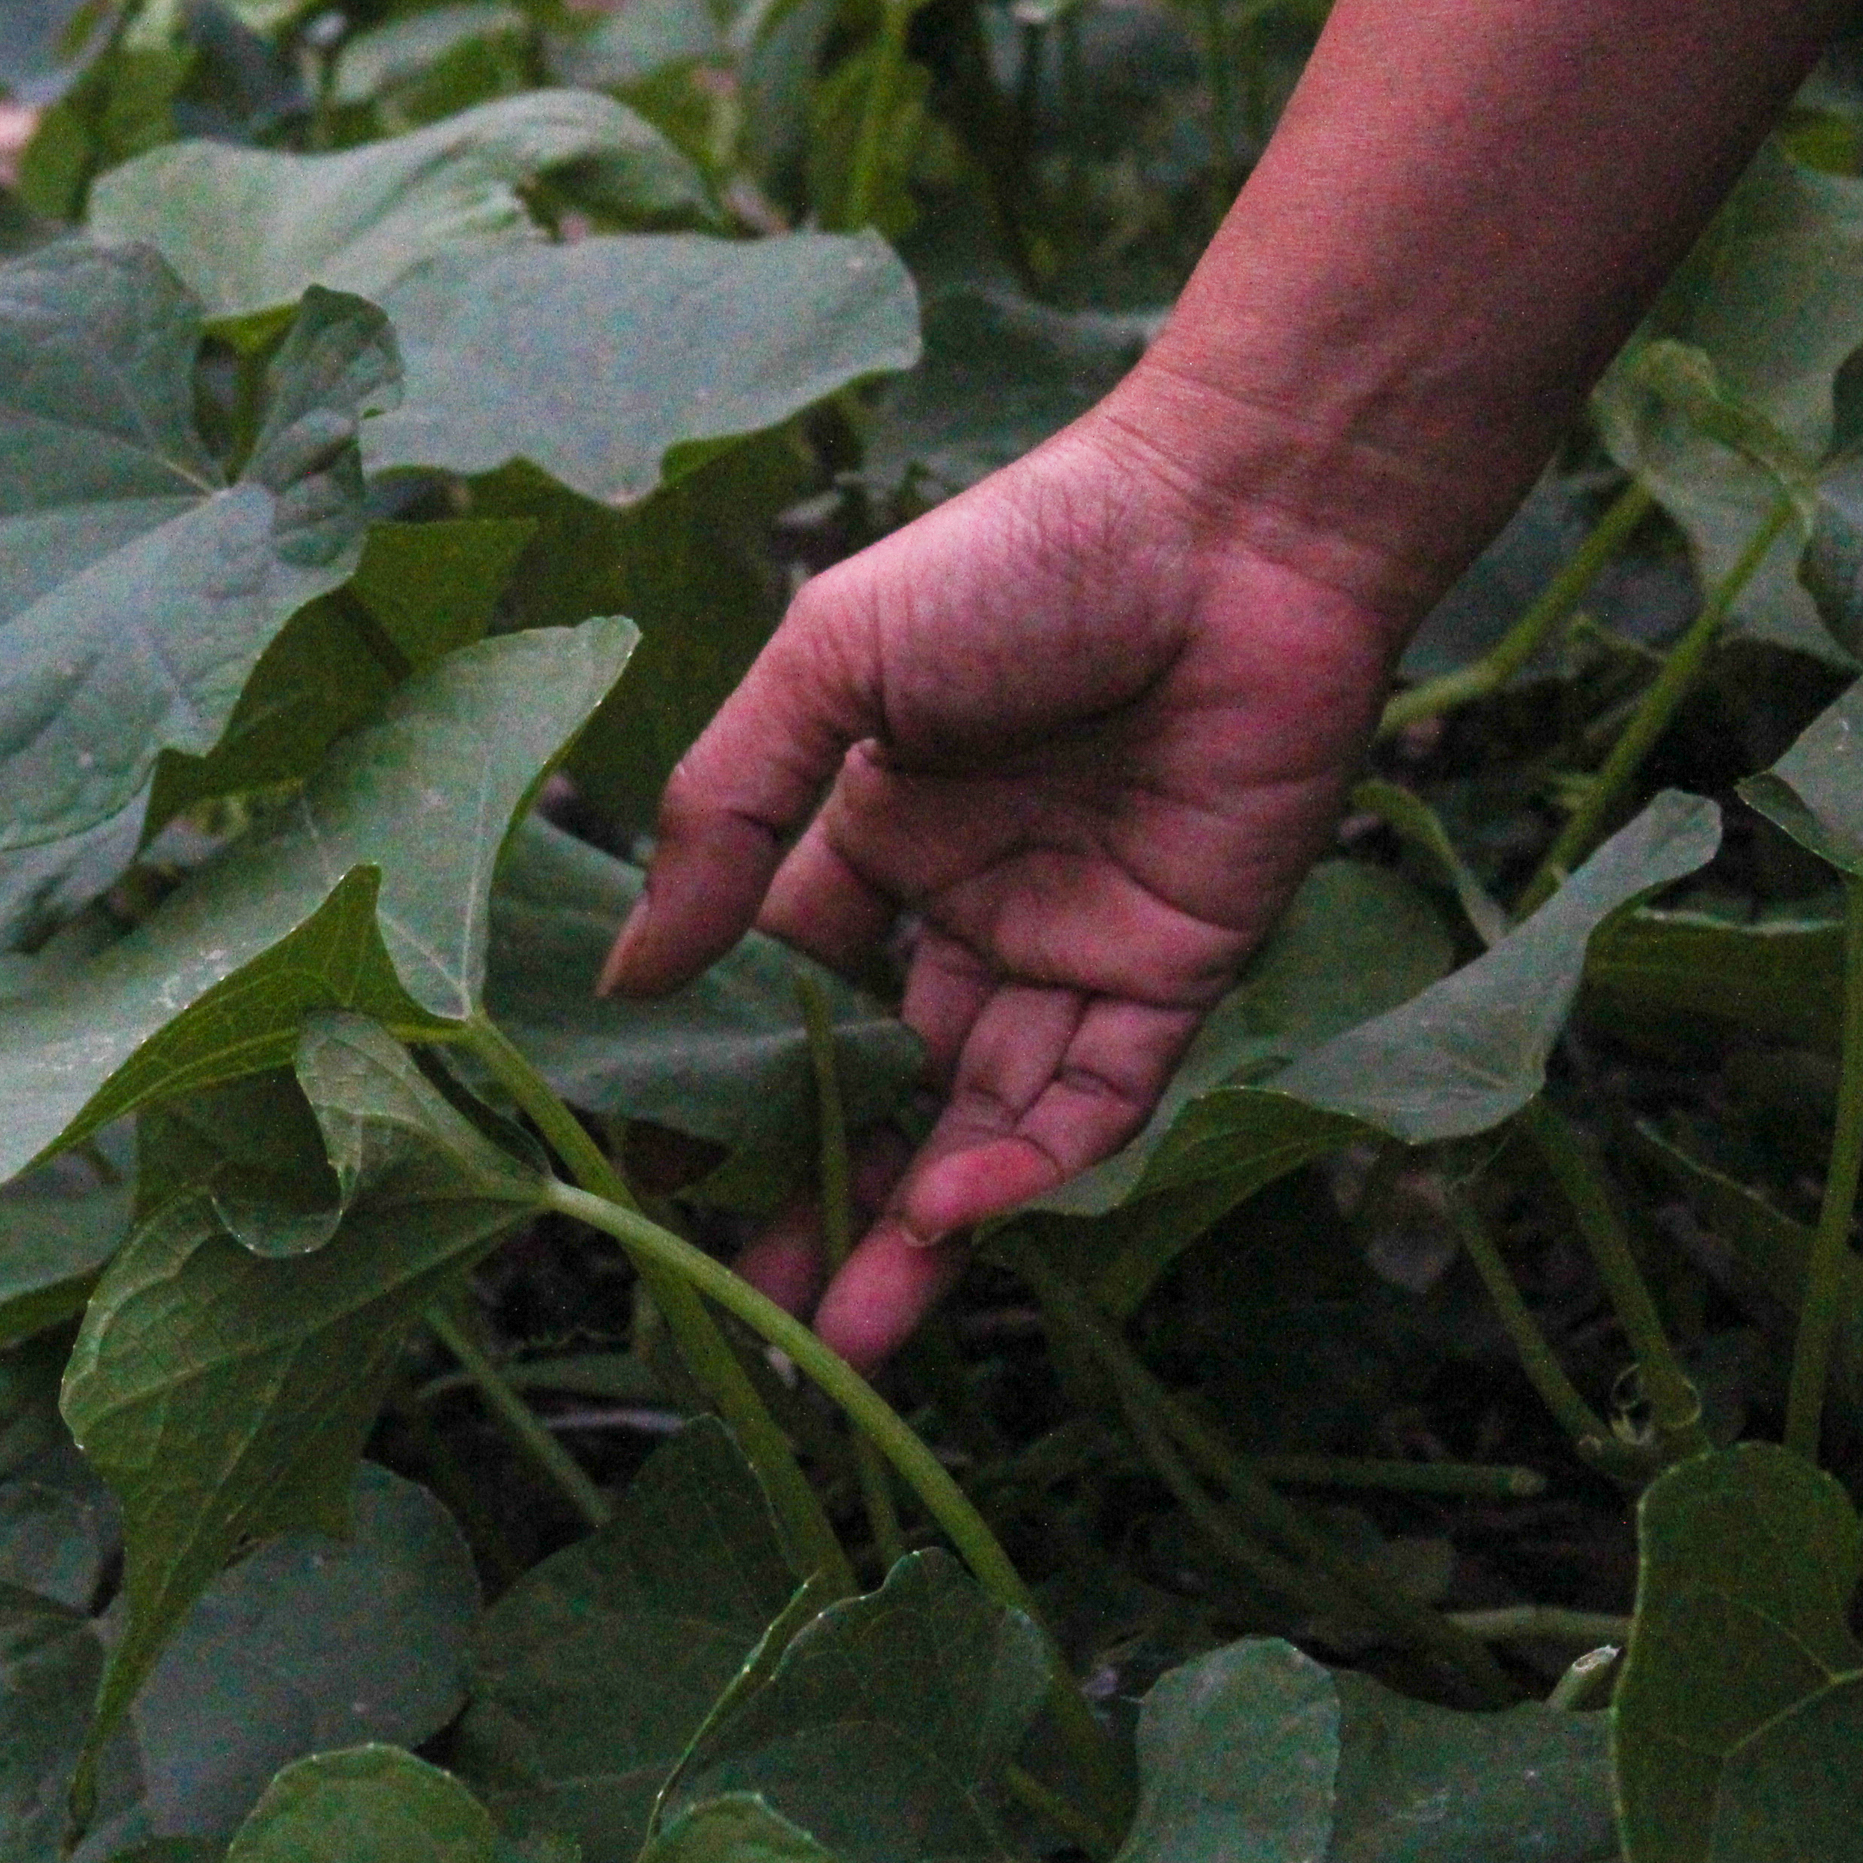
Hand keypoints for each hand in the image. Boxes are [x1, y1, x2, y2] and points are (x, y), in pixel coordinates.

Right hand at [601, 395, 1408, 1369]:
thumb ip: (726, 815)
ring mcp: (1072, 946)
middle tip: (751, 1317)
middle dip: (815, 1201)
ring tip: (843, 1334)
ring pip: (981, 1122)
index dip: (723, 1088)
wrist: (1236, 528)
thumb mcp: (831, 666)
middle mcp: (967, 907)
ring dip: (915, 1229)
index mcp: (872, 833)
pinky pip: (1095, 1096)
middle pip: (878, 1089)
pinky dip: (1028, 1163)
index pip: (779, 995)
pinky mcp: (1177, 970)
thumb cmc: (1023, 560)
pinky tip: (952, 1215)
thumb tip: (626, 973)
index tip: (651, 1182)